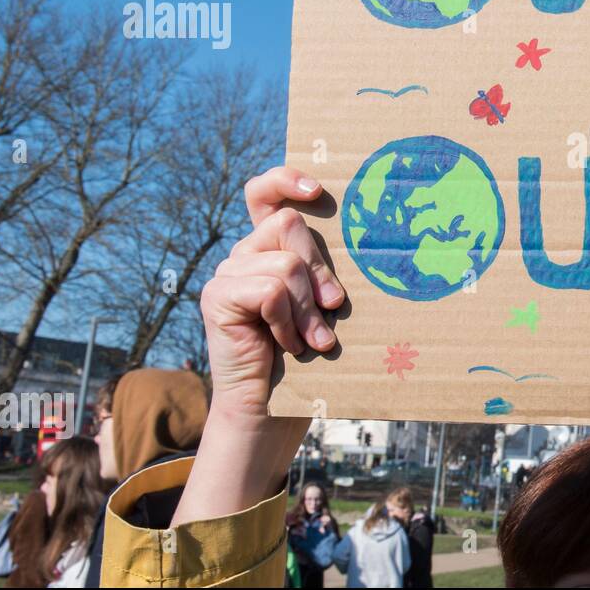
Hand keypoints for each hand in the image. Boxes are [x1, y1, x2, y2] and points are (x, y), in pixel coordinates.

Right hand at [172, 167, 344, 526]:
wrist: (273, 409)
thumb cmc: (310, 357)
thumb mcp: (324, 304)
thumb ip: (326, 271)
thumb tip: (372, 238)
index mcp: (269, 249)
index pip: (264, 193)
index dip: (285, 180)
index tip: (316, 191)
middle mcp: (243, 254)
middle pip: (290, 226)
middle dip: (320, 270)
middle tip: (332, 308)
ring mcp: (227, 274)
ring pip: (286, 263)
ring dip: (307, 308)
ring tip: (312, 339)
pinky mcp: (218, 297)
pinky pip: (270, 290)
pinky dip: (288, 321)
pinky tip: (287, 344)